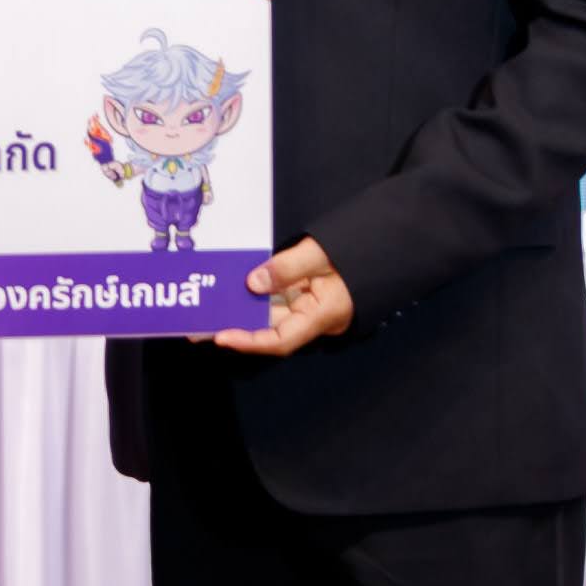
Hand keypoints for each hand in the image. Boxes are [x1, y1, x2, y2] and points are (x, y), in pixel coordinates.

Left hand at [212, 237, 354, 356]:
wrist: (386, 244)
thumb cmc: (360, 250)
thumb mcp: (322, 254)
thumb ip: (287, 268)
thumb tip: (252, 283)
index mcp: (323, 316)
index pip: (282, 340)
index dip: (250, 341)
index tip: (222, 337)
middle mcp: (312, 317)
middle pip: (269, 329)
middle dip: (235, 327)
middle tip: (199, 326)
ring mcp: (308, 306)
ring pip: (269, 313)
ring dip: (240, 311)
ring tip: (206, 310)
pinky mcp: (304, 293)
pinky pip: (275, 298)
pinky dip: (254, 294)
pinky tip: (230, 291)